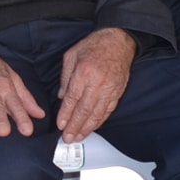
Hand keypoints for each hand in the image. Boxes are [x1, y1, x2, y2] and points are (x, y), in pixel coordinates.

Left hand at [56, 28, 135, 142]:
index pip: (72, 98)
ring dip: (87, 128)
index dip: (66, 114)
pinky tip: (92, 128)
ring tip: (78, 137)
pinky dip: (99, 121)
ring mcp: (109, 89)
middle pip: (84, 110)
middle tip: (67, 137)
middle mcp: (98, 83)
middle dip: (75, 126)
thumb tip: (60, 96)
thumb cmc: (95, 45)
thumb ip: (65, 76)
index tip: (60, 125)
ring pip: (97, 114)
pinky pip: (107, 111)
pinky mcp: (117, 92)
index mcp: (84, 72)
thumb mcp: (72, 55)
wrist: (119, 41)